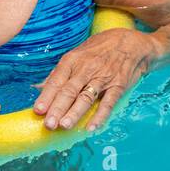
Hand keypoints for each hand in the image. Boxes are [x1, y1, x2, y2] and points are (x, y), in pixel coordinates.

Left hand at [33, 29, 155, 133]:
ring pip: (86, 97)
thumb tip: (38, 87)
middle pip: (69, 90)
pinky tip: (92, 127)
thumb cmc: (100, 49)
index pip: (56, 80)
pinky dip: (100, 115)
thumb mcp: (77, 54)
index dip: (47, 96)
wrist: (132, 42)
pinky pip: (108, 102)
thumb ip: (58, 73)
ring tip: (64, 126)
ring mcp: (103, 78)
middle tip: (48, 124)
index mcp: (73, 60)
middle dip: (58, 108)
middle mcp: (86, 68)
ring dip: (75, 112)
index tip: (37, 111)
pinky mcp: (118, 86)